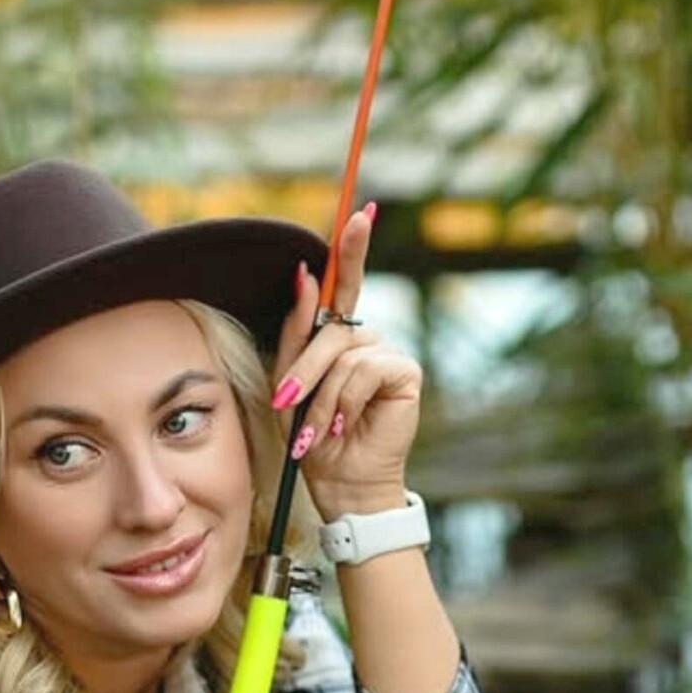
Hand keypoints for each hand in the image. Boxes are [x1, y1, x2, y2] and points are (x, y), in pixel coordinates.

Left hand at [269, 204, 422, 519]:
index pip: (344, 285)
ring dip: (321, 395)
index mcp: (338, 336)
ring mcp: (388, 353)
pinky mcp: (405, 372)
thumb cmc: (311, 436)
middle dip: (303, 369)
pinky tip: (344, 426)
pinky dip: (345, 401)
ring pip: (342, 352)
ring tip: (319, 428)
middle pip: (329, 327)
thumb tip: (307, 276)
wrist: (339, 481)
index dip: (352, 248)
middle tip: (287, 403)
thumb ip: (297, 332)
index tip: (360, 211)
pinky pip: (363, 370)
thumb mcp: (289, 383)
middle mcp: (366, 339)